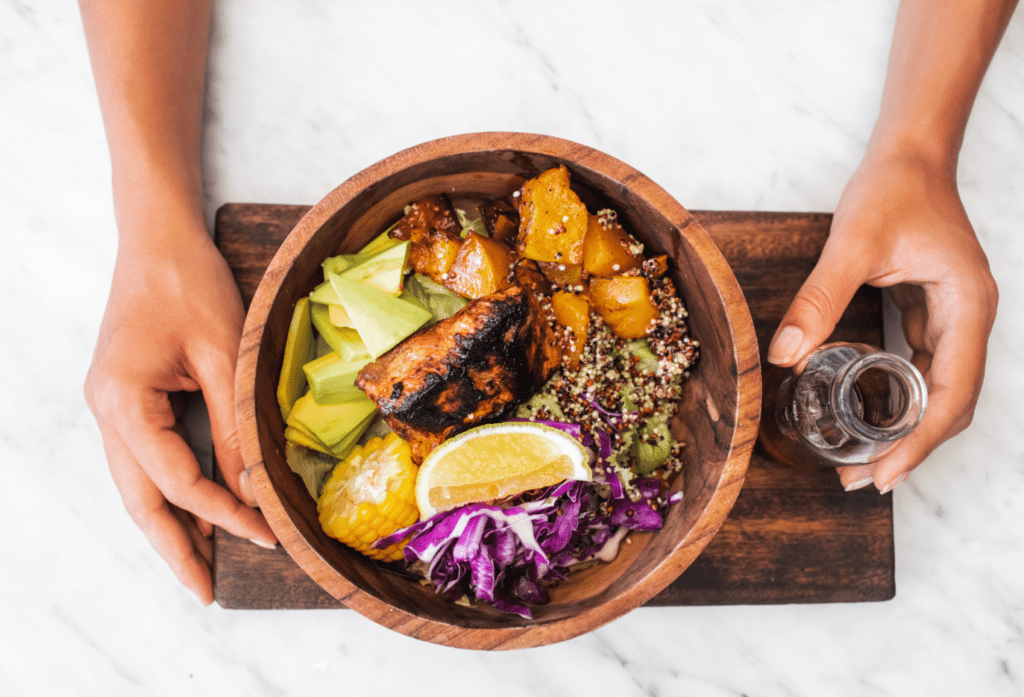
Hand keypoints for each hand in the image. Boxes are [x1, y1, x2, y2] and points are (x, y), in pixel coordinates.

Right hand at [85, 219, 276, 603]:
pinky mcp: (125, 398)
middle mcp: (106, 411)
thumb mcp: (221, 355)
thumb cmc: (190, 284)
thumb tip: (249, 487)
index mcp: (123, 402)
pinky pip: (144, 460)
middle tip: (204, 592)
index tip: (265, 536)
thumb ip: (231, 425)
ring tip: (200, 566)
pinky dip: (168, 491)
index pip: (176, 480)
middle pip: (139, 498)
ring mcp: (110, 406)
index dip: (223, 513)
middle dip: (173, 548)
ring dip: (169, 525)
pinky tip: (194, 512)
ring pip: (136, 485)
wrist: (156, 239)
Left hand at [767, 150, 997, 492]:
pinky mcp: (933, 314)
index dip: (920, 441)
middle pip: (951, 403)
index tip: (885, 475)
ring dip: (907, 430)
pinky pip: (923, 370)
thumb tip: (785, 355)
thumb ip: (819, 298)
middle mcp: (970, 319)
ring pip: (940, 391)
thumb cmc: (894, 189)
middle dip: (912, 448)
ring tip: (865, 464)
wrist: (910, 156)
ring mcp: (954, 318)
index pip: (951, 392)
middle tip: (864, 482)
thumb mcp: (852, 244)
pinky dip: (901, 400)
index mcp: (967, 306)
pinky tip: (872, 420)